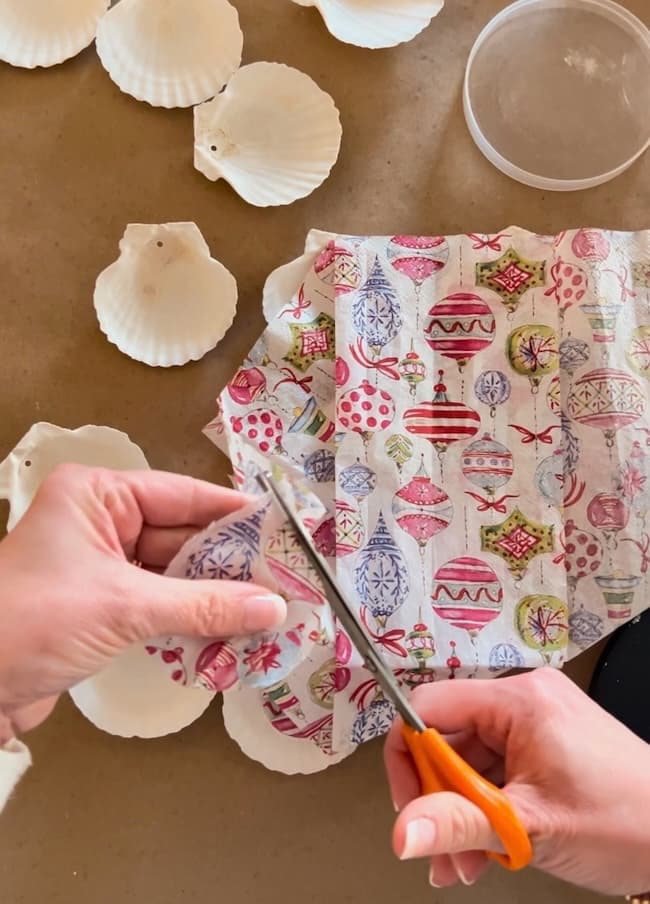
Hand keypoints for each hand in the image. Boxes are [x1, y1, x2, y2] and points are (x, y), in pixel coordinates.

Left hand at [0, 464, 285, 742]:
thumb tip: (274, 608)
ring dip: (215, 596)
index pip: (182, 495)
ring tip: (270, 610)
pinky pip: (160, 604)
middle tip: (286, 579)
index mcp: (97, 496)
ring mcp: (101, 567)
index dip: (233, 514)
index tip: (282, 528)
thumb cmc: (33, 622)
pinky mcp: (101, 608)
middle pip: (182, 536)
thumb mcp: (126, 606)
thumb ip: (205, 605)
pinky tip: (231, 632)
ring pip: (174, 575)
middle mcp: (100, 523)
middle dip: (230, 563)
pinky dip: (191, 619)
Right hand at [385, 668, 649, 895]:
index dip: (410, 756)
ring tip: (461, 863)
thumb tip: (400, 833)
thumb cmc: (627, 822)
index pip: (430, 707)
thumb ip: (458, 825)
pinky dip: (483, 810)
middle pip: (448, 738)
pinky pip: (494, 770)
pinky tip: (481, 850)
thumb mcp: (532, 827)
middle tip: (437, 849)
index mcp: (519, 700)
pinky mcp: (545, 745)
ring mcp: (535, 722)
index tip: (411, 806)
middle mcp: (524, 700)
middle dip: (436, 799)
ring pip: (469, 761)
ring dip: (458, 813)